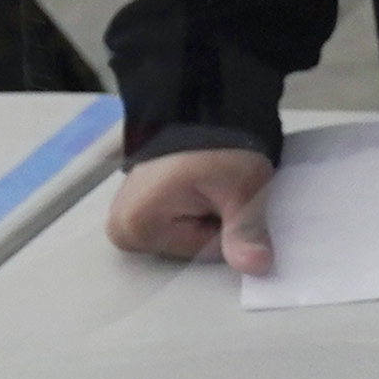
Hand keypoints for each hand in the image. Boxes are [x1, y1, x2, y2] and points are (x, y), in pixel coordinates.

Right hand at [109, 146, 274, 271]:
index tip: (230, 197)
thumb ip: (246, 231)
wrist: (199, 110)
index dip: (229, 225)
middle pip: (193, 246)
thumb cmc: (217, 147)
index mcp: (135, 229)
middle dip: (217, 220)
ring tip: (213, 186)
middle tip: (223, 189)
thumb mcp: (241, 189)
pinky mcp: (137, 209)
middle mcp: (122, 230)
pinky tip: (203, 188)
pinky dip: (197, 208)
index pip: (206, 251)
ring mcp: (126, 219)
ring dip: (208, 213)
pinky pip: (178, 222)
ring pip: (189, 235)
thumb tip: (256, 268)